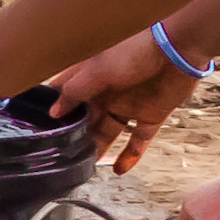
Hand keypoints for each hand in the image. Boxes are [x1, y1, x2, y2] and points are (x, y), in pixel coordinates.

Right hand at [50, 28, 197, 169]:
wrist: (178, 49)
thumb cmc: (136, 50)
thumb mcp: (96, 71)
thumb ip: (74, 93)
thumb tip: (54, 111)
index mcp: (91, 77)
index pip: (67, 95)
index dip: (55, 110)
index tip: (41, 128)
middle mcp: (107, 93)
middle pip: (87, 120)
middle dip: (75, 136)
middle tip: (62, 155)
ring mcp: (129, 105)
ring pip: (109, 132)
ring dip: (99, 148)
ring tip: (85, 167)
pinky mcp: (151, 115)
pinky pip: (138, 140)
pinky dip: (130, 155)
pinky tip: (119, 170)